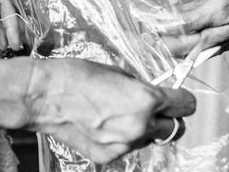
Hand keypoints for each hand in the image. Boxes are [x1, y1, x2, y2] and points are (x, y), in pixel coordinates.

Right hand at [27, 58, 195, 163]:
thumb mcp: (117, 71)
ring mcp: (123, 145)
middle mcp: (139, 126)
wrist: (43, 95)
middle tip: (156, 108)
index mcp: (146, 100)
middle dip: (169, 118)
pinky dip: (122, 137)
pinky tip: (104, 123)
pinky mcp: (107, 156)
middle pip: (174, 129)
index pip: (185, 106)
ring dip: (143, 128)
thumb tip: (152, 92)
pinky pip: (126, 147)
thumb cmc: (76, 76)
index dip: (183, 100)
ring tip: (119, 113)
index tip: (179, 98)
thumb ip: (140, 86)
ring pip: (148, 138)